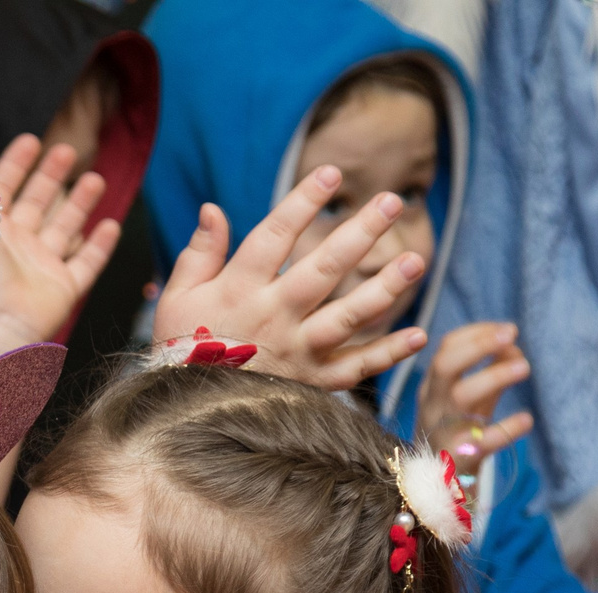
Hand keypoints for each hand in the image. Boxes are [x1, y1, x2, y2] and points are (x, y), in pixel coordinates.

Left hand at [0, 135, 121, 389]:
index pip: (2, 190)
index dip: (14, 165)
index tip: (31, 140)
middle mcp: (17, 247)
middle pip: (38, 203)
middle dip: (51, 176)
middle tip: (68, 150)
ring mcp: (41, 267)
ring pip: (65, 228)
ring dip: (79, 203)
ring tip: (94, 178)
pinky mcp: (63, 288)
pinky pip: (86, 264)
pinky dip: (100, 246)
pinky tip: (110, 224)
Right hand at [155, 167, 428, 389]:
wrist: (185, 414)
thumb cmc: (181, 348)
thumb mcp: (178, 298)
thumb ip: (199, 253)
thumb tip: (213, 209)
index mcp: (240, 289)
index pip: (275, 236)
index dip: (302, 202)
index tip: (331, 173)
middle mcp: (274, 317)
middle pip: (324, 269)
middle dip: (359, 233)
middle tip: (392, 201)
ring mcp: (297, 351)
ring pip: (348, 317)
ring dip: (384, 288)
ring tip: (416, 261)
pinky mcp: (311, 382)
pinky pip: (354, 368)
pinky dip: (388, 354)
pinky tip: (419, 334)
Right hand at [417, 322, 535, 482]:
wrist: (437, 491)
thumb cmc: (457, 436)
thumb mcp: (469, 402)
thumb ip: (490, 372)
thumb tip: (514, 345)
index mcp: (432, 388)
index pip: (446, 348)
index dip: (478, 333)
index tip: (509, 330)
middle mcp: (433, 405)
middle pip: (446, 364)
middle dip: (479, 344)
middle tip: (512, 333)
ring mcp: (443, 431)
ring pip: (461, 395)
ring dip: (495, 375)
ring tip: (525, 367)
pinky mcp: (459, 459)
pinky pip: (483, 440)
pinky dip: (507, 428)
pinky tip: (526, 419)